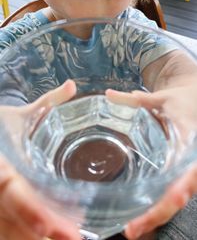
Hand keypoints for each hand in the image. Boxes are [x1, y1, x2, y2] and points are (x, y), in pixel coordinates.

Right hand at [0, 80, 80, 239]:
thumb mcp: (19, 115)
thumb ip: (47, 103)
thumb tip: (71, 85)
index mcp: (1, 166)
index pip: (13, 193)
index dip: (33, 213)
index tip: (59, 229)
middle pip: (12, 221)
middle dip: (44, 231)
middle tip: (73, 236)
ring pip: (8, 229)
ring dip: (34, 236)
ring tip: (69, 235)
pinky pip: (7, 226)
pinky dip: (27, 230)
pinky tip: (49, 231)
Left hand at [106, 84, 196, 238]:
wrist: (196, 104)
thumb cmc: (182, 101)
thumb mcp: (161, 99)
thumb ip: (136, 100)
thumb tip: (108, 96)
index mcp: (190, 140)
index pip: (187, 167)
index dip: (179, 185)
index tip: (170, 199)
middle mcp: (191, 158)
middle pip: (182, 192)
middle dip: (160, 212)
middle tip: (133, 229)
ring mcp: (186, 168)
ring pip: (178, 198)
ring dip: (158, 215)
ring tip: (134, 228)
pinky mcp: (180, 172)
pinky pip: (173, 193)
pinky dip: (159, 207)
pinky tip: (141, 217)